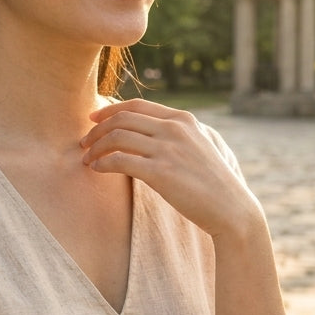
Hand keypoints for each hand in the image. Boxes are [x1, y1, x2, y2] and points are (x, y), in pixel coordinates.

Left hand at [80, 99, 262, 237]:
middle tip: (83, 142)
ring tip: (87, 159)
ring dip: (95, 147)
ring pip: (117, 137)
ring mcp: (168, 149)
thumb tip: (146, 133)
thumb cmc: (212, 182)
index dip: (110, 109)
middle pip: (122, 118)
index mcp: (183, 120)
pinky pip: (120, 161)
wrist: (231, 208)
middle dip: (96, 129)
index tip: (93, 119)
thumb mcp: (198, 146)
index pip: (137, 105)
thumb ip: (176, 135)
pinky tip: (97, 170)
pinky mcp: (161, 173)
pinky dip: (102, 163)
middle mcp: (174, 129)